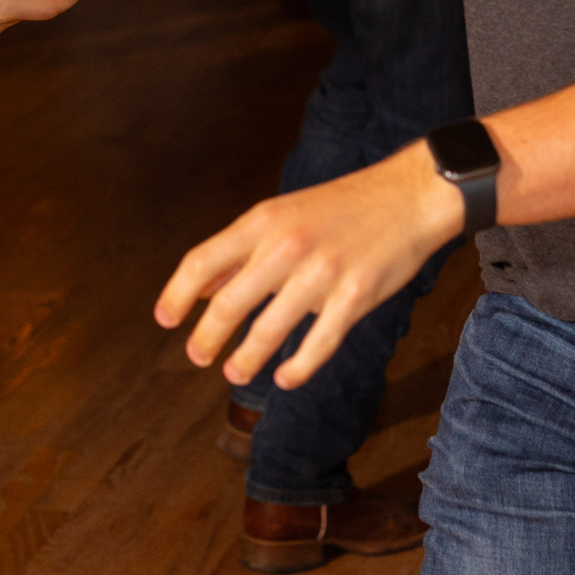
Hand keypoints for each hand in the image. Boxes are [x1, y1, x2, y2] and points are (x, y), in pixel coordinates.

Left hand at [153, 145, 465, 388]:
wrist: (410, 196)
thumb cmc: (344, 206)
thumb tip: (200, 288)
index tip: (165, 320)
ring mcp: (321, 274)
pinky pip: (316, 346)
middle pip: (228, 304)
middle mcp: (286, 246)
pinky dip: (296, 369)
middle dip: (206, 338)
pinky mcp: (354, 299)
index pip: (201, 261)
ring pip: (268, 332)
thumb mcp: (282, 214)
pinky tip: (285, 377)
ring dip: (245, 360)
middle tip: (197, 357)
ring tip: (235, 373)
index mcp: (263, 221)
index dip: (177, 295)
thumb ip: (241, 250)